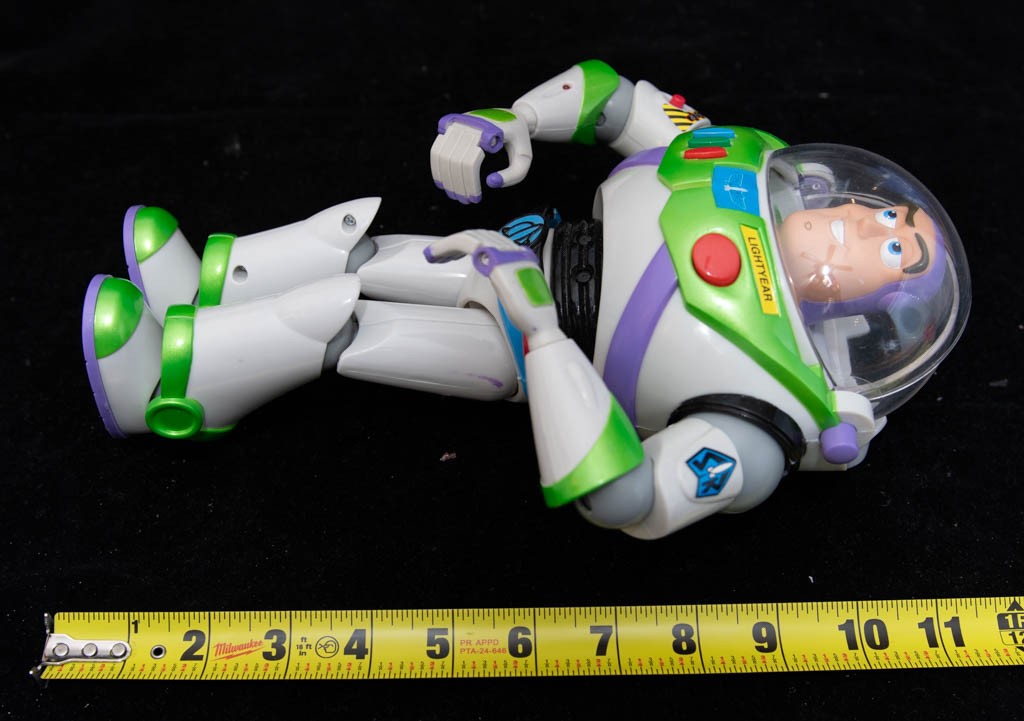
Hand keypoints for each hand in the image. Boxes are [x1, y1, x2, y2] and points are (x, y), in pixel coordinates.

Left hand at [425, 230, 562, 346]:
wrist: (539, 323)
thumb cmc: (531, 318)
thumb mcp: (518, 300)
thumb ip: (506, 293)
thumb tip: (489, 298)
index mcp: (522, 259)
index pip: (493, 242)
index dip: (472, 244)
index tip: (456, 255)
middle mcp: (515, 251)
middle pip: (481, 237)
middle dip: (457, 244)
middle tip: (440, 255)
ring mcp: (507, 253)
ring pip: (472, 237)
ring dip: (449, 244)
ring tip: (434, 254)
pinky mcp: (495, 258)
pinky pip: (466, 243)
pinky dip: (448, 245)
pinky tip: (436, 254)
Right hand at [430, 111, 532, 203]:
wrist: (512, 116)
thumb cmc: (519, 141)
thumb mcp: (524, 159)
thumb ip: (513, 175)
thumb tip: (489, 183)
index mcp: (490, 129)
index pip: (471, 161)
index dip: (471, 183)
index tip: (476, 200)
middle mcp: (471, 122)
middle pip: (456, 159)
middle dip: (458, 184)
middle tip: (465, 202)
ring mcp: (459, 122)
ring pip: (444, 154)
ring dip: (446, 178)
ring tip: (454, 196)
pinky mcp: (453, 124)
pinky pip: (438, 147)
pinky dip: (437, 166)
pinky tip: (442, 183)